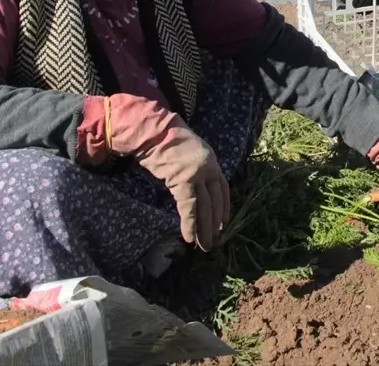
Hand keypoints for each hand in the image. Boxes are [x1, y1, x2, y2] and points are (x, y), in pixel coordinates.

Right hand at [82, 94, 230, 250]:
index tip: (223, 223)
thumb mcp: (190, 154)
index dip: (224, 208)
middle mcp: (208, 168)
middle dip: (214, 223)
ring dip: (204, 229)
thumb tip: (198, 190)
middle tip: (213, 241)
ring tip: (203, 245)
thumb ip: (197, 170)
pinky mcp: (183, 181)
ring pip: (204, 207)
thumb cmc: (168, 143)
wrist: (155, 133)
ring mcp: (197, 175)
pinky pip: (189, 208)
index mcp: (212, 161)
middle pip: (214, 201)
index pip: (223, 189)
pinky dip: (190, 224)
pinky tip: (190, 237)